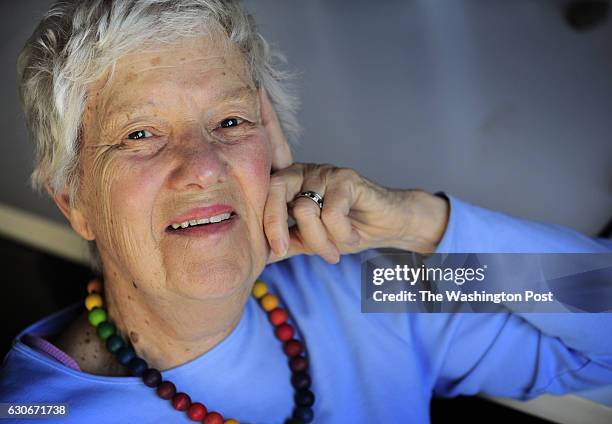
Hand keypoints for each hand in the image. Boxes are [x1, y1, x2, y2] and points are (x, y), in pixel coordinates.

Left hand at [264, 163, 448, 263]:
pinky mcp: (347, 178)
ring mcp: (325, 172)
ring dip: (319, 240)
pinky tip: (352, 237)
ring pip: (305, 209)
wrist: (388, 226)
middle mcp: (304, 171)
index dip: (264, 223)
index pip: (263, 195)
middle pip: (276, 191)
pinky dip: (341, 234)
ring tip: (335, 251)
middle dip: (277, 226)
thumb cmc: (349, 230)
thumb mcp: (310, 241)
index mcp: (290, 183)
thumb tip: (259, 256)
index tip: (273, 253)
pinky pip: (332, 213)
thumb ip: (287, 243)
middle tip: (285, 251)